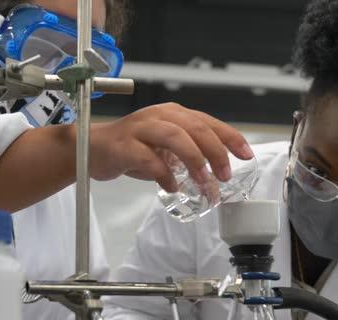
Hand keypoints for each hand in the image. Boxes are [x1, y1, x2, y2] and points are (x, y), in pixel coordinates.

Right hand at [89, 103, 253, 191]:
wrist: (92, 149)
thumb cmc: (130, 149)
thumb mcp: (164, 147)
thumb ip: (187, 153)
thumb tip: (215, 174)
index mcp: (172, 114)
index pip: (208, 121)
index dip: (230, 137)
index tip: (246, 154)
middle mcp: (158, 116)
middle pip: (194, 127)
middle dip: (215, 151)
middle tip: (225, 175)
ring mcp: (139, 129)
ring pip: (174, 136)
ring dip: (193, 159)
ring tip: (203, 181)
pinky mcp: (123, 146)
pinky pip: (147, 159)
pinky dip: (163, 174)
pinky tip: (171, 187)